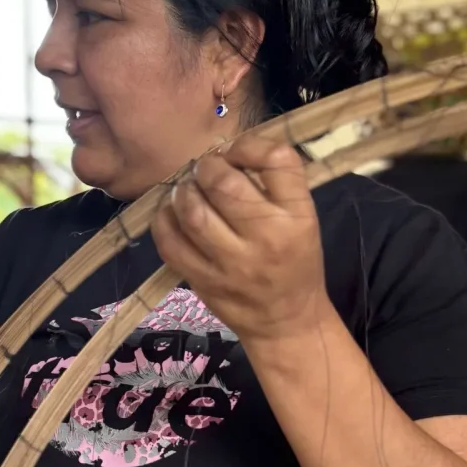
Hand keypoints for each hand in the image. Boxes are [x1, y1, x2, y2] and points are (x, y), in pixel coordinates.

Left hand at [151, 135, 329, 345]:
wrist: (286, 322)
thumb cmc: (295, 262)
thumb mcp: (302, 219)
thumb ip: (273, 184)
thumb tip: (224, 150)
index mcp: (297, 217)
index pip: (276, 159)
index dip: (248, 145)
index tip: (236, 153)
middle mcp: (267, 238)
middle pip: (224, 182)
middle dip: (207, 167)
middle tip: (206, 170)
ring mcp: (231, 263)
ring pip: (193, 211)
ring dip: (184, 190)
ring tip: (189, 189)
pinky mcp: (204, 281)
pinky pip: (170, 242)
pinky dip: (164, 219)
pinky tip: (172, 213)